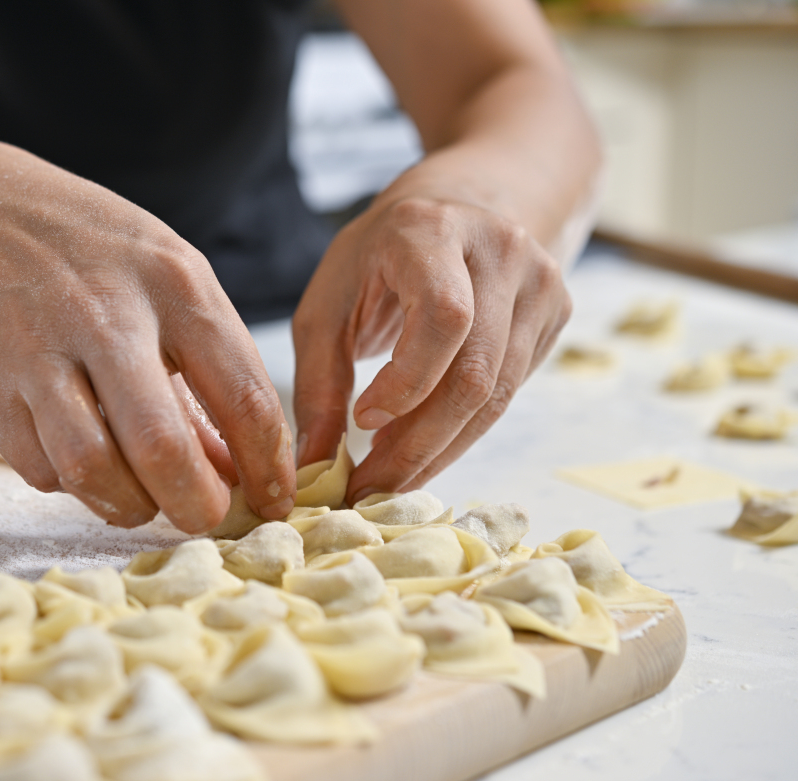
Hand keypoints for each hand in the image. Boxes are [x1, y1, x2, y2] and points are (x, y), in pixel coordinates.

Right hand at [0, 139, 294, 532]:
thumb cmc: (101, 256)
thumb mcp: (173, 283)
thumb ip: (211, 373)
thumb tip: (240, 474)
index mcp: (173, 284)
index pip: (243, 395)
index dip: (268, 467)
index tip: (272, 501)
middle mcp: (105, 316)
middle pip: (159, 444)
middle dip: (194, 503)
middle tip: (204, 516)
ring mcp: (38, 352)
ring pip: (89, 468)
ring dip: (129, 505)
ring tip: (144, 497)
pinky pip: (40, 468)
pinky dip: (74, 484)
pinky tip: (88, 460)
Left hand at [292, 195, 570, 503]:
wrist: (466, 200)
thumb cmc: (382, 255)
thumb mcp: (330, 300)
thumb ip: (318, 380)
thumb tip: (315, 466)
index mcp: (433, 230)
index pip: (443, 318)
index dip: (407, 382)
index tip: (362, 422)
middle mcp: (500, 250)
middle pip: (475, 372)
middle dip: (419, 445)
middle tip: (369, 489)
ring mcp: (540, 281)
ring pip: (499, 394)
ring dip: (441, 450)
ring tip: (390, 479)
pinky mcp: (556, 313)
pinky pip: (511, 393)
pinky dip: (463, 432)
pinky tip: (423, 448)